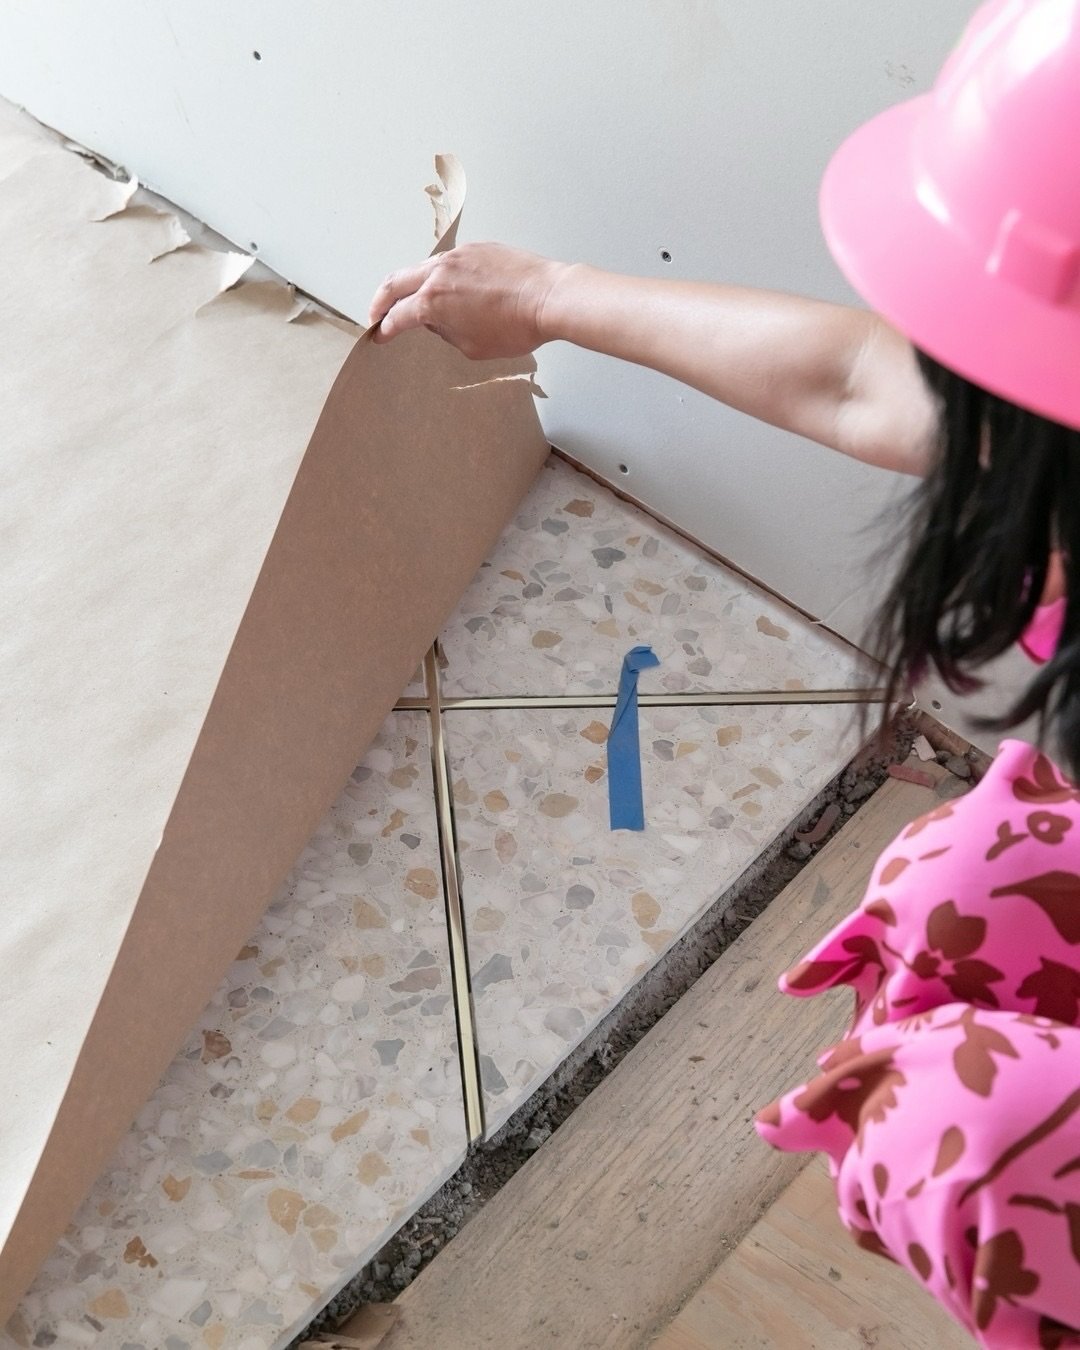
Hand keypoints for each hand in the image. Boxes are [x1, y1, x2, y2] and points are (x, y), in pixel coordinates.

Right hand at [368, 242, 567, 358]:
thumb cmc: (515, 328)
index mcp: (432, 302)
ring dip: (409, 284)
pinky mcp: (476, 249)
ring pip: (421, 268)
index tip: (380, 335)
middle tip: (376, 313)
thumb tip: (438, 322)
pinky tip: (446, 286)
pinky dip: (439, 275)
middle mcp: (438, 273)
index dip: (385, 329)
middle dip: (380, 300)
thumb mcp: (473, 346)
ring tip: (410, 298)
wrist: (548, 298)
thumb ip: (446, 333)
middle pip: (394, 282)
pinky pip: (448, 261)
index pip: (398, 316)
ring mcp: (457, 256)